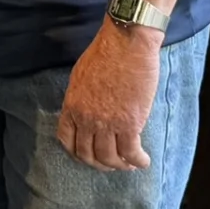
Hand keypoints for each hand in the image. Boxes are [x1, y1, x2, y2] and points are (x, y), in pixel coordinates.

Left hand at [57, 21, 161, 170]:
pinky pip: (131, 153)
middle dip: (99, 164)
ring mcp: (107, 123)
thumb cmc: (106, 52)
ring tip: (129, 163)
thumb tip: (85, 111)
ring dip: (120, 165)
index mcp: (72, 105)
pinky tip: (143, 160)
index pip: (67, 140)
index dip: (77, 152)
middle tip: (111, 164)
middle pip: (88, 155)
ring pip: (109, 158)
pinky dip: (138, 161)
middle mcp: (86, 118)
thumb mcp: (81, 75)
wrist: (127, 42)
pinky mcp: (129, 124)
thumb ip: (80, 98)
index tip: (88, 155)